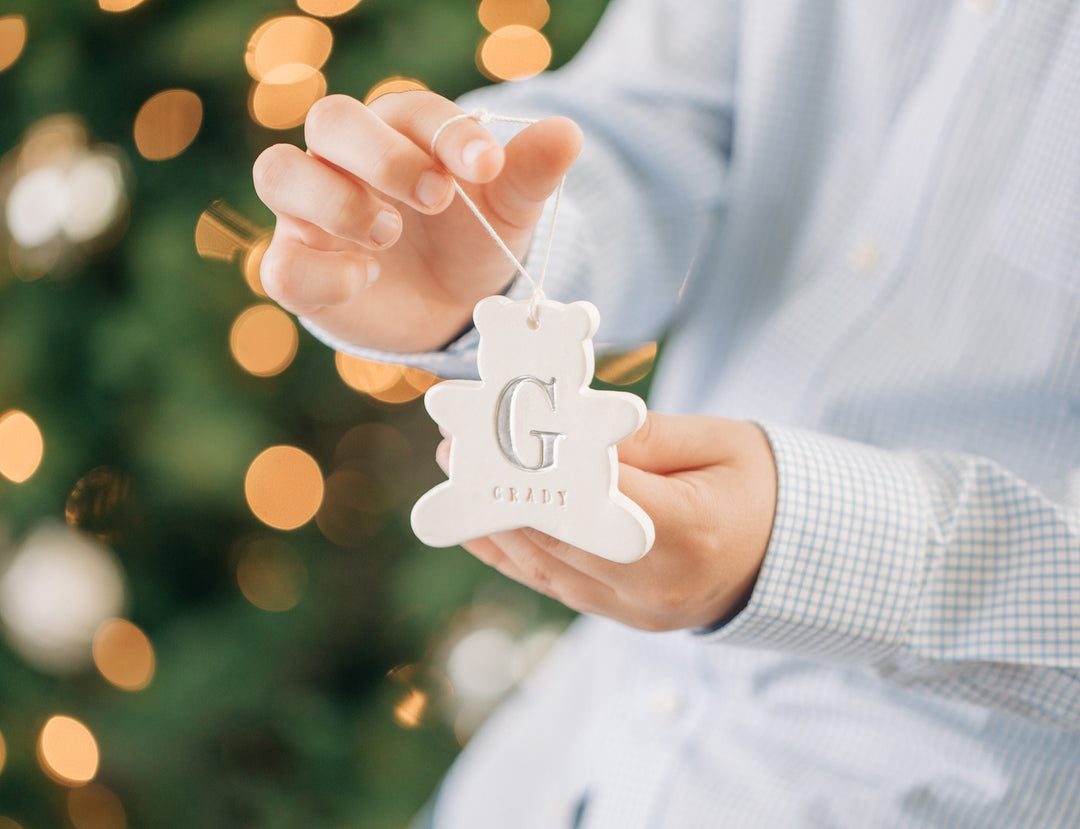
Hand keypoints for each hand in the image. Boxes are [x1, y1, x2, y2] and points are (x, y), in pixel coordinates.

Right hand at [252, 92, 582, 352]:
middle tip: (437, 198)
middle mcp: (345, 161)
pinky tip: (367, 278)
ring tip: (389, 233)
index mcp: (400, 132)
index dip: (447, 133)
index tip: (488, 166)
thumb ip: (530, 171)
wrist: (449, 307)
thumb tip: (569, 133)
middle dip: (383, 156)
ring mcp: (313, 213)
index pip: (410, 109)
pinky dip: (320, 271)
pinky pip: (279, 263)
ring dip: (335, 201)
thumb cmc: (472, 239)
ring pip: (279, 172)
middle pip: (331, 119)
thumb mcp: (508, 208)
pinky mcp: (301, 268)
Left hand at [439, 414, 777, 631]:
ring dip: (496, 525)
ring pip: (548, 569)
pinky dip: (517, 556)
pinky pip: (559, 588)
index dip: (531, 462)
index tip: (486, 431)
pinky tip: (484, 528)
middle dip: (500, 490)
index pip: (590, 493)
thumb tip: (568, 424)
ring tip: (458, 482)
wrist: (797, 559)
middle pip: (557, 534)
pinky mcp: (628, 619)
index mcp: (686, 531)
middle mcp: (655, 583)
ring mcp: (639, 610)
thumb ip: (640, 438)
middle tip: (455, 449)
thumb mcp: (715, 442)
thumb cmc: (762, 486)